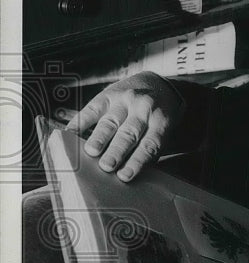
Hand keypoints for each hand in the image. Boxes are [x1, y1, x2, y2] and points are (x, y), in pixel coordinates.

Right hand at [66, 72, 184, 181]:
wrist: (158, 85)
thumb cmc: (158, 119)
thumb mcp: (163, 131)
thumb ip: (148, 151)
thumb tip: (125, 174)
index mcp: (161, 122)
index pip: (149, 145)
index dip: (136, 161)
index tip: (124, 176)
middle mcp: (143, 109)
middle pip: (128, 133)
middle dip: (116, 151)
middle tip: (106, 166)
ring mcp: (125, 100)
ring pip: (110, 121)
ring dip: (99, 138)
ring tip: (91, 152)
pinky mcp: (108, 94)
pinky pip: (92, 109)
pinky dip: (80, 122)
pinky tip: (70, 133)